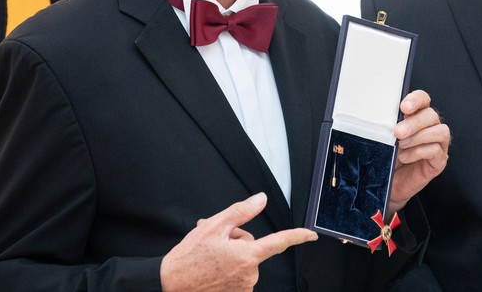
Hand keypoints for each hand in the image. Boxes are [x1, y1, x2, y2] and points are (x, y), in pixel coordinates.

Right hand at [160, 192, 317, 291]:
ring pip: (245, 261)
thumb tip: (261, 200)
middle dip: (237, 241)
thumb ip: (241, 212)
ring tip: (210, 257)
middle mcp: (249, 274)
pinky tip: (212, 268)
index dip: (298, 236)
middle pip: (253, 248)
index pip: (279, 242)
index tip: (311, 235)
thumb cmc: (189, 257)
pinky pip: (239, 275)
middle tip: (215, 244)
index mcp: (247, 255)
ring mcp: (243, 288)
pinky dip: (228, 269)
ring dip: (231, 255)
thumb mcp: (213, 227)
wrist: (169, 284)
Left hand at [388, 90, 450, 214]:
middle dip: (414, 122)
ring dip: (419, 137)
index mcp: (417, 116)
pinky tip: (405, 157)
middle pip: (431, 115)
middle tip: (398, 132)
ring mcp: (438, 144)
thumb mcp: (384, 138)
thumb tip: (380, 117)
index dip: (416, 99)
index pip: (423, 99)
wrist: (388, 183)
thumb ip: (387, 125)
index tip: (404, 107)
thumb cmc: (387, 157)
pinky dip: (419, 152)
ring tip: (401, 145)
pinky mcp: (439, 160)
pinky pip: (436, 151)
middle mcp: (430, 127)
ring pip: (440, 131)